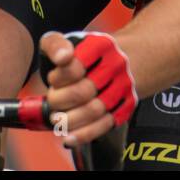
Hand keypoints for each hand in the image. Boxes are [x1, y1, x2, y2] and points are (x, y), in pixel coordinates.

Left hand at [39, 30, 136, 147]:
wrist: (127, 57)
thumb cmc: (90, 54)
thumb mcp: (69, 40)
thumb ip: (56, 45)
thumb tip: (61, 57)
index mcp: (101, 46)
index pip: (75, 66)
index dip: (58, 78)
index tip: (53, 79)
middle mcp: (116, 65)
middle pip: (83, 91)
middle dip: (60, 101)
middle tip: (52, 101)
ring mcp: (123, 87)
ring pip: (94, 110)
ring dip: (70, 120)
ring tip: (56, 120)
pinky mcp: (126, 106)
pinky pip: (105, 124)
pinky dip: (85, 134)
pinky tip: (69, 138)